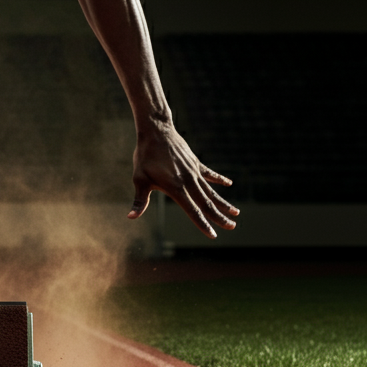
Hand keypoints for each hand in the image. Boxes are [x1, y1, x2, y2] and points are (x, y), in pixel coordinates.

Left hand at [129, 123, 238, 237]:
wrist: (156, 131)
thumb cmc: (145, 157)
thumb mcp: (139, 179)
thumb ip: (139, 200)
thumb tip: (130, 217)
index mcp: (176, 188)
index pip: (193, 211)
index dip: (203, 224)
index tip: (213, 235)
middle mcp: (188, 181)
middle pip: (207, 203)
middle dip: (220, 217)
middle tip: (232, 227)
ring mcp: (193, 171)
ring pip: (211, 190)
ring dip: (223, 202)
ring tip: (236, 212)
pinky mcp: (195, 162)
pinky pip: (209, 173)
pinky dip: (219, 179)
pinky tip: (229, 183)